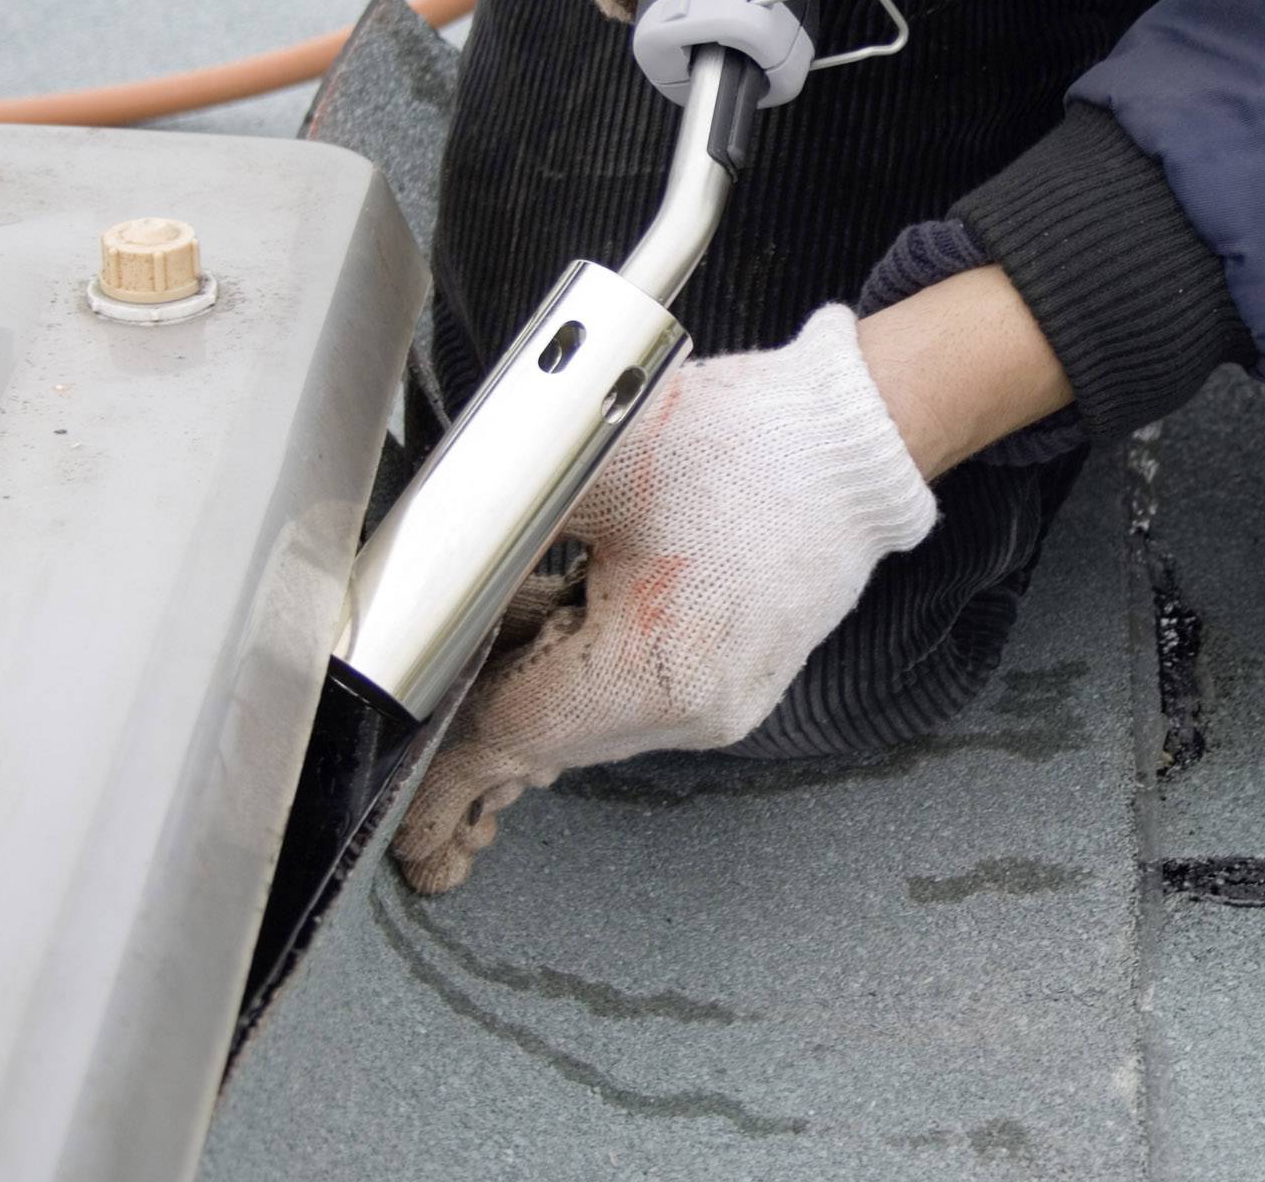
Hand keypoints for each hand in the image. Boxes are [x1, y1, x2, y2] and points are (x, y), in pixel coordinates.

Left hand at [391, 306, 936, 893]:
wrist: (856, 434)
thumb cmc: (743, 441)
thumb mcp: (585, 473)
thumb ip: (489, 543)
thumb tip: (422, 595)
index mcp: (652, 671)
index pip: (511, 739)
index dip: (445, 777)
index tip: (409, 830)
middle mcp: (693, 711)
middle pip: (547, 738)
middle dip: (488, 705)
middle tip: (447, 656)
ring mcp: (724, 704)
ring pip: (590, 720)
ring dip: (543, 677)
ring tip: (544, 587)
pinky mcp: (738, 683)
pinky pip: (638, 699)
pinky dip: (595, 667)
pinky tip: (588, 596)